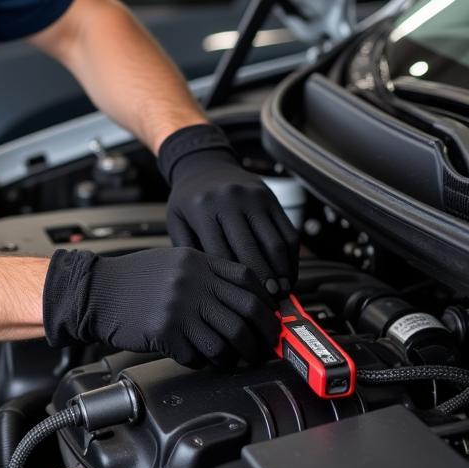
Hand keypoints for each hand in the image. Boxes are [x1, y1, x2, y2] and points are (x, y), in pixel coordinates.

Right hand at [43, 246, 278, 368]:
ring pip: (229, 338)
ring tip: (236, 359)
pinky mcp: (167, 332)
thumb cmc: (132, 280)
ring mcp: (180, 306)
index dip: (265, 301)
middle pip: (247, 311)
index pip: (248, 278)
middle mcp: (193, 280)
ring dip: (238, 355)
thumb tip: (242, 299)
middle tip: (263, 346)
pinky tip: (200, 358)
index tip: (269, 316)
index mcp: (197, 260)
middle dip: (262, 335)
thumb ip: (205, 274)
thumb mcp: (173, 262)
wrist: (95, 292)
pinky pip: (200, 355)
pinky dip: (206, 362)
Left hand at [158, 124, 298, 298]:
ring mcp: (253, 197)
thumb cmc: (188, 200)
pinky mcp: (270, 197)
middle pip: (252, 251)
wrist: (203, 164)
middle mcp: (229, 201)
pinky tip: (288, 272)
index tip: (244, 302)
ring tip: (282, 292)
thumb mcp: (176, 222)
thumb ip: (187, 251)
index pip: (222, 255)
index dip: (235, 282)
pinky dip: (292, 256)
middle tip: (269, 303)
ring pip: (275, 243)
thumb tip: (207, 287)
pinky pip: (288, 231)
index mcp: (202, 209)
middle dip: (263, 282)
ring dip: (283, 272)